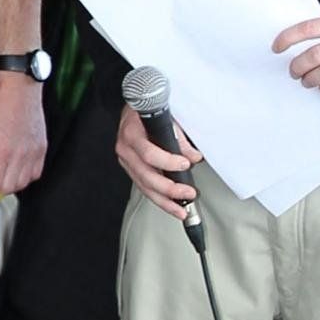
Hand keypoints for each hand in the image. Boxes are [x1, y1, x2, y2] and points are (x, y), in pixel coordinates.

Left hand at [0, 73, 47, 203]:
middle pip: (8, 188)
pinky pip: (35, 174)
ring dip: (9, 185)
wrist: (19, 86)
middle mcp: (20, 154)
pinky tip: (15, 170)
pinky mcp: (42, 149)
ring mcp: (34, 152)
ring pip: (22, 183)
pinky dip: (24, 177)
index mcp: (1, 150)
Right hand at [116, 97, 200, 216]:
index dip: (168, 162)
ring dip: (164, 201)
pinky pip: (143, 187)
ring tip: (180, 210)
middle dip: (169, 188)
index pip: (149, 153)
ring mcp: (126, 161)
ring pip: (144, 186)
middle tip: (188, 193)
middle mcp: (125, 149)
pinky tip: (170, 205)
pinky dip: (158, 198)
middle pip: (146, 175)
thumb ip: (179, 137)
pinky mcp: (131, 169)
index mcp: (131, 133)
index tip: (185, 164)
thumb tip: (194, 157)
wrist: (131, 110)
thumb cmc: (146, 111)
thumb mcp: (165, 116)